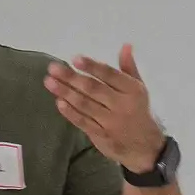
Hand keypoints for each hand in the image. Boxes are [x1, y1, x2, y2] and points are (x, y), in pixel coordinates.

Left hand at [45, 45, 163, 172]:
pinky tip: (59, 102)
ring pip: (85, 105)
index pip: (110, 75)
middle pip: (93, 89)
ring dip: (65, 92)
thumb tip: (125, 45)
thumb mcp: (139, 89)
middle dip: (71, 78)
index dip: (92, 66)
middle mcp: (121, 105)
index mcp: (132, 90)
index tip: (75, 59)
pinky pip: (83, 122)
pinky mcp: (101, 136)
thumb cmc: (138, 112)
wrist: (145, 148)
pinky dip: (71, 113)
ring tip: (49, 82)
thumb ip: (128, 68)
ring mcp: (110, 122)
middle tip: (53, 68)